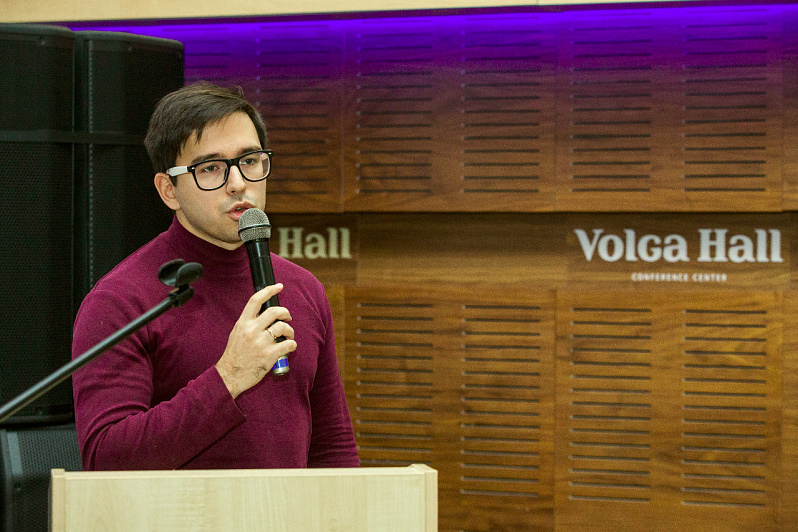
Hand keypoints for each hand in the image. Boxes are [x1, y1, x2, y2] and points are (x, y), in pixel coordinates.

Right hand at [215, 283, 296, 397]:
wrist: (229, 376)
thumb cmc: (234, 355)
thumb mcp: (236, 334)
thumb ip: (248, 323)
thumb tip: (264, 314)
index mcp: (243, 323)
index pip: (256, 300)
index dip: (269, 290)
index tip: (278, 286)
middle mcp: (252, 330)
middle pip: (275, 311)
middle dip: (286, 313)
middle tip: (288, 318)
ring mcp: (261, 343)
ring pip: (284, 327)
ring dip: (290, 330)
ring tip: (289, 335)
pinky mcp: (269, 355)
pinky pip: (288, 344)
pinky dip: (292, 345)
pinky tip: (290, 347)